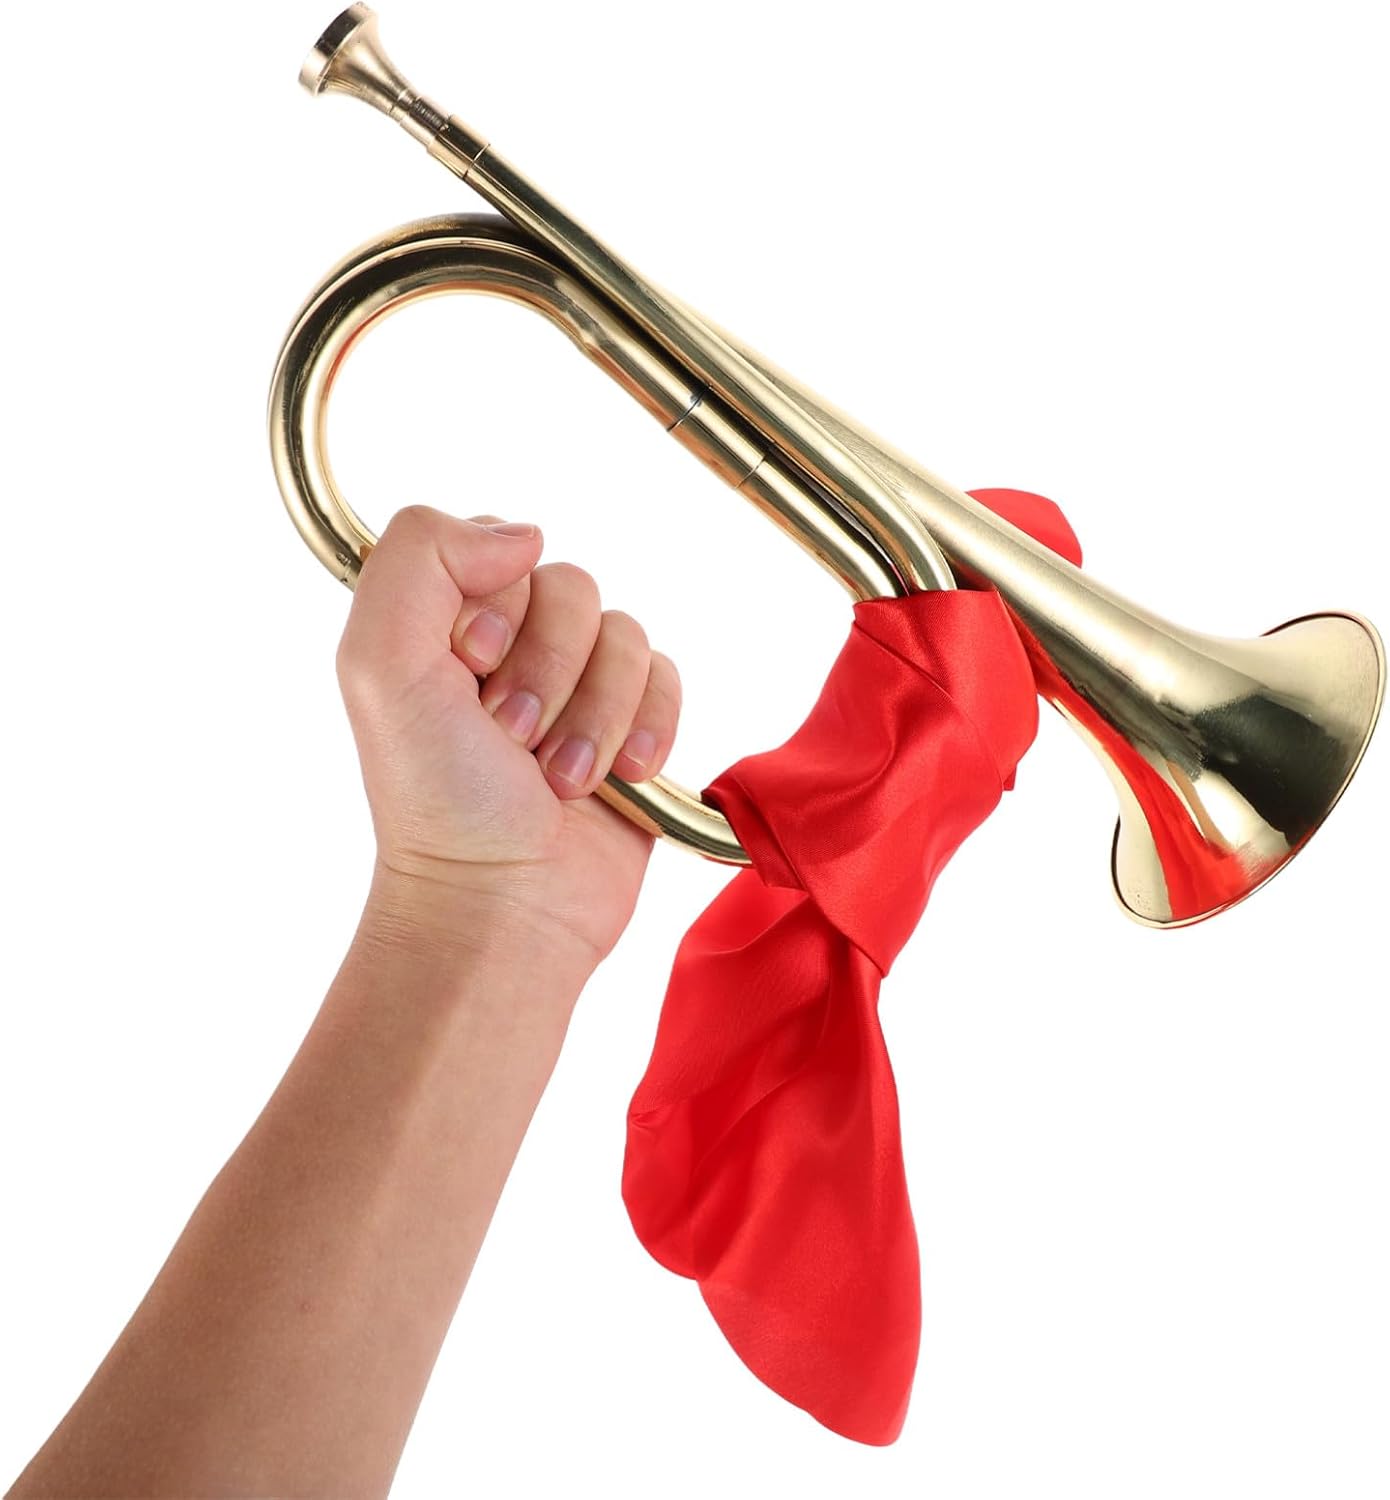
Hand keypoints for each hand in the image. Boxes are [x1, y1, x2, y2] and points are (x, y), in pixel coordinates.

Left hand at [335, 505, 680, 970]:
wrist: (505, 906)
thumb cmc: (438, 802)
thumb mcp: (380, 667)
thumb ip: (418, 560)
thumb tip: (521, 533)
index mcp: (444, 622)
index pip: (502, 550)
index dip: (498, 613)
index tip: (470, 674)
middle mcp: (512, 643)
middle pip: (572, 587)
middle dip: (548, 672)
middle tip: (514, 741)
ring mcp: (577, 683)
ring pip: (625, 633)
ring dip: (595, 715)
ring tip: (560, 778)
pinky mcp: (634, 723)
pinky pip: (668, 677)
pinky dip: (647, 728)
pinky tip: (619, 778)